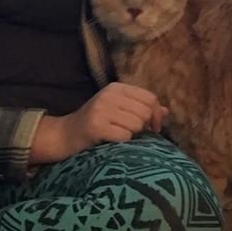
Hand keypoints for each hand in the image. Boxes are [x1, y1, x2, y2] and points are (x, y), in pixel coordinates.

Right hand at [29, 82, 167, 164]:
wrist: (65, 135)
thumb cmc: (96, 124)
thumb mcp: (118, 110)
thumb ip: (141, 108)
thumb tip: (166, 111)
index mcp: (116, 88)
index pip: (150, 97)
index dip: (157, 115)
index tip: (154, 128)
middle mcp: (109, 95)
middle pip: (145, 112)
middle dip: (144, 127)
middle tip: (134, 134)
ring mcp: (101, 109)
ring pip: (137, 124)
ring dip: (132, 135)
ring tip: (119, 135)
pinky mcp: (96, 126)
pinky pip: (125, 136)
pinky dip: (122, 142)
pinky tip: (111, 141)